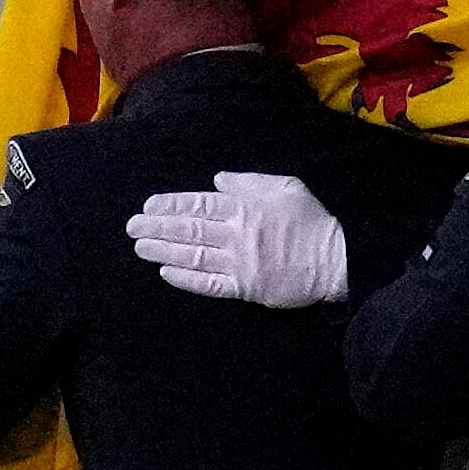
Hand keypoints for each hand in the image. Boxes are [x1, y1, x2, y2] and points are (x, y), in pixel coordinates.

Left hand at [131, 170, 347, 309]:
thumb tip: (218, 181)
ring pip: (192, 255)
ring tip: (140, 248)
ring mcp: (239, 263)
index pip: (199, 204)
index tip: (148, 206)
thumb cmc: (312, 221)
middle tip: (132, 227)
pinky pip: (209, 284)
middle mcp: (237, 234)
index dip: (170, 205)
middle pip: (188, 229)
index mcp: (245, 208)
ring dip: (163, 251)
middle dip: (156, 227)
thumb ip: (250, 182)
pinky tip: (166, 273)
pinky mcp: (245, 288)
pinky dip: (186, 279)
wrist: (336, 260)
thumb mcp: (286, 187)